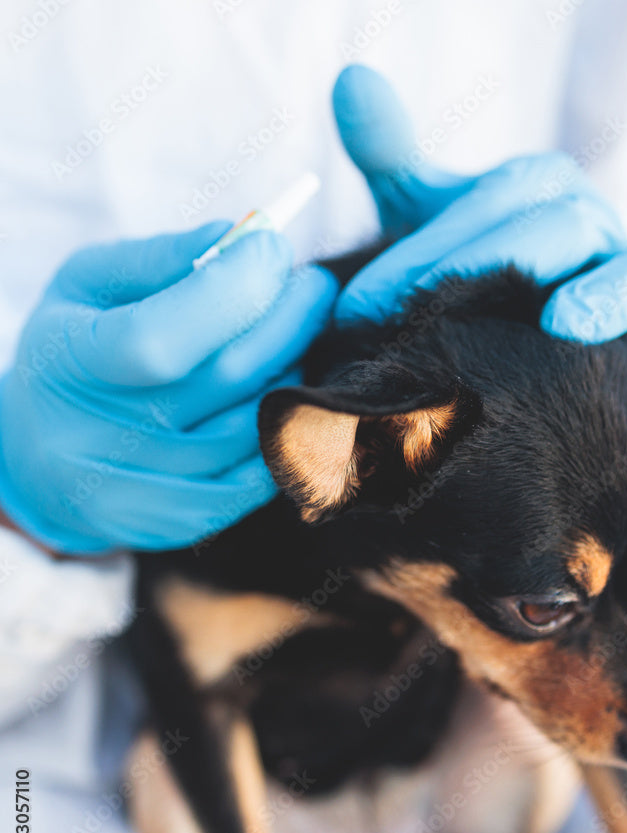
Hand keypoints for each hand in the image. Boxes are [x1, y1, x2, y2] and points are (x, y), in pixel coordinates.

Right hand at [0, 224, 336, 552]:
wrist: (39, 460)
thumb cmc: (73, 353)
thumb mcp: (88, 287)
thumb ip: (158, 259)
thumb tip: (238, 239)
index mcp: (72, 365)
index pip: (163, 337)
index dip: (235, 287)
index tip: (273, 247)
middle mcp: (101, 438)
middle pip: (228, 379)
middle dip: (289, 321)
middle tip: (313, 287)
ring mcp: (142, 490)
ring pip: (255, 428)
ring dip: (292, 374)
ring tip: (293, 342)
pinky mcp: (177, 525)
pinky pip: (260, 480)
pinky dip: (285, 431)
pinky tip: (284, 395)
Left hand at [332, 65, 626, 471]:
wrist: (511, 318)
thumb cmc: (465, 264)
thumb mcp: (429, 213)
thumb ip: (393, 155)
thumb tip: (352, 82)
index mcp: (548, 192)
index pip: (497, 201)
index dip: (428, 247)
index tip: (359, 304)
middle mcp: (596, 228)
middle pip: (559, 232)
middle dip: (484, 270)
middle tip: (415, 322)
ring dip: (609, 301)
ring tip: (566, 326)